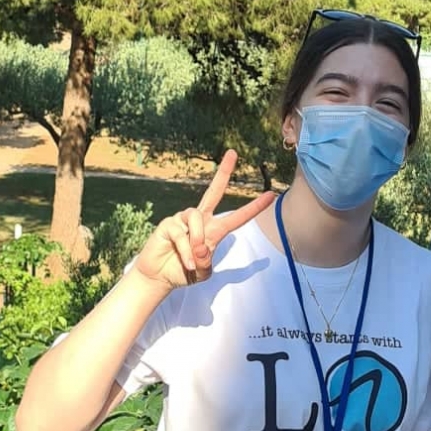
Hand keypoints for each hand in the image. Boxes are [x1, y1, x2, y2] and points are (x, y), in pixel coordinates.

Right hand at [133, 150, 274, 289]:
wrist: (159, 277)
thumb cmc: (184, 272)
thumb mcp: (203, 272)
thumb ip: (207, 263)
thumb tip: (202, 248)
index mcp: (214, 230)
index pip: (236, 217)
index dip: (253, 207)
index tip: (271, 196)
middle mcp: (200, 220)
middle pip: (214, 191)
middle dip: (223, 172)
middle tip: (233, 153)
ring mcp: (183, 220)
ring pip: (197, 217)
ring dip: (198, 240)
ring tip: (194, 259)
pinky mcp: (168, 224)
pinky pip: (181, 233)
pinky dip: (187, 250)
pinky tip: (187, 262)